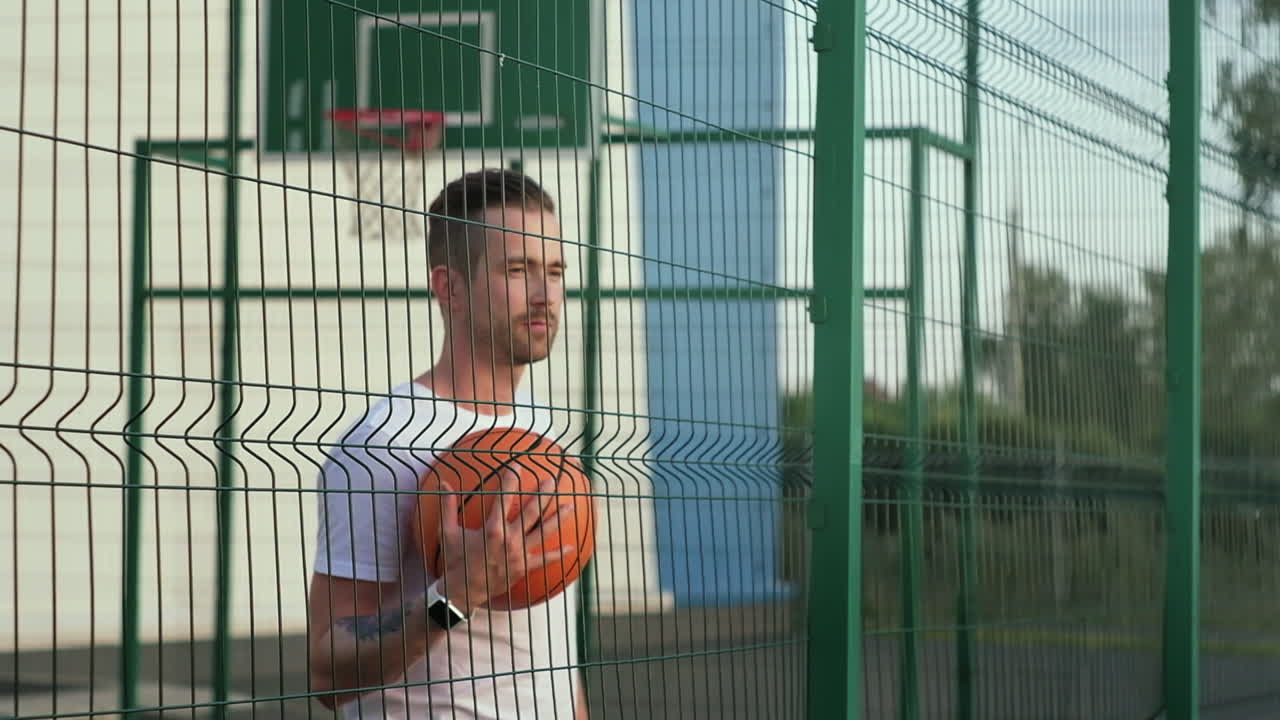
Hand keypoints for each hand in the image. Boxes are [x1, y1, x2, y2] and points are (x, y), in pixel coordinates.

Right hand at [435, 466, 576, 612]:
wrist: (462, 593)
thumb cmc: (454, 561)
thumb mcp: (448, 532)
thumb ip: (447, 507)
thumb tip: (443, 483)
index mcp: (492, 528)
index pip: (504, 498)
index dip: (511, 480)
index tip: (517, 466)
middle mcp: (509, 539)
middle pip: (531, 512)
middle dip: (542, 495)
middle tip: (552, 480)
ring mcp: (519, 554)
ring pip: (543, 532)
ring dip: (557, 518)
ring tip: (570, 506)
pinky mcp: (524, 568)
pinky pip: (544, 559)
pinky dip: (558, 553)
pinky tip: (572, 546)